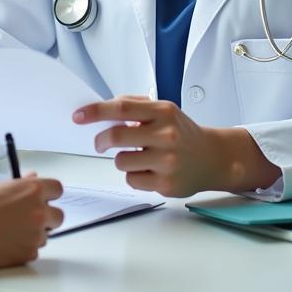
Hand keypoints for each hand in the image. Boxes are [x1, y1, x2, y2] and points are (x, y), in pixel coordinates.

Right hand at [0, 173, 63, 267]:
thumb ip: (19, 184)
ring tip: (9, 231)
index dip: (49, 193)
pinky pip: (33, 250)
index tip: (43, 197)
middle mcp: (39, 212)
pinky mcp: (28, 254)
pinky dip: (23, 248)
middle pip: (58, 216)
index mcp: (32, 190)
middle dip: (46, 217)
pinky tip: (6, 242)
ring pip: (44, 235)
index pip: (57, 189)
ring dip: (33, 233)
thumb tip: (32, 179)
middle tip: (28, 217)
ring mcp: (35, 235)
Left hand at [73, 95, 275, 197]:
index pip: (121, 108)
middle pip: (117, 136)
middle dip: (101, 140)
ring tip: (137, 156)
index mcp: (163, 112)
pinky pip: (132, 180)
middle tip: (99, 143)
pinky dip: (133, 175)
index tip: (78, 116)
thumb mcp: (163, 110)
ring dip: (121, 159)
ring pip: (121, 161)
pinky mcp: (166, 184)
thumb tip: (102, 109)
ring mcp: (167, 161)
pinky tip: (148, 170)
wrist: (213, 157)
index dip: (95, 111)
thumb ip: (134, 106)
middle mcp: (166, 135)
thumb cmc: (182, 132)